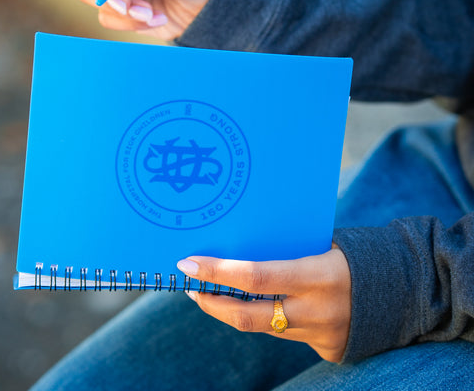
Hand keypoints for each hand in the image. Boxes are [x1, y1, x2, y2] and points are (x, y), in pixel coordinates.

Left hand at [177, 245, 350, 362]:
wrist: (407, 290)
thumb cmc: (358, 255)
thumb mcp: (322, 246)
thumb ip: (286, 254)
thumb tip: (240, 250)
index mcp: (317, 275)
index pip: (254, 278)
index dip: (216, 272)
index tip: (187, 265)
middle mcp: (317, 310)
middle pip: (247, 316)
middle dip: (210, 301)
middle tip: (190, 286)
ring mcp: (322, 335)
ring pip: (262, 327)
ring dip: (234, 311)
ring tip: (214, 294)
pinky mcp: (327, 350)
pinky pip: (285, 334)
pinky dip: (270, 318)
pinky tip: (264, 304)